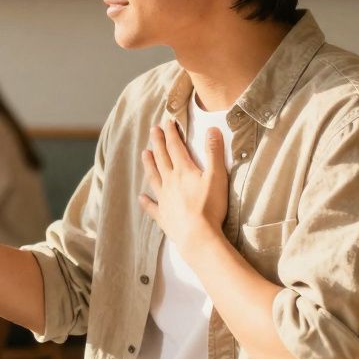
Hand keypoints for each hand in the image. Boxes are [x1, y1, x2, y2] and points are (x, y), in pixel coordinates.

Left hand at [138, 119, 228, 249]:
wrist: (198, 236)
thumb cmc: (210, 207)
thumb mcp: (217, 177)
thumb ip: (214, 153)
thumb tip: (212, 129)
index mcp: (183, 171)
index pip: (175, 147)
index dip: (171, 133)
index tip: (167, 122)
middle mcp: (169, 182)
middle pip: (162, 158)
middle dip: (158, 142)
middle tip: (153, 130)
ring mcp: (164, 199)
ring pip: (153, 178)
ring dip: (149, 164)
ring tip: (144, 153)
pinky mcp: (163, 216)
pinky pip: (152, 207)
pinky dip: (146, 202)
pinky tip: (141, 198)